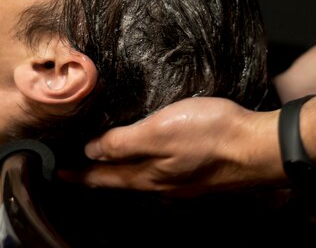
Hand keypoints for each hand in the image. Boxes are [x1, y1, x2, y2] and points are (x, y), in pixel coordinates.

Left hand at [59, 97, 285, 197]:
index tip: (57, 171)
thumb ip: (123, 142)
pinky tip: (147, 158)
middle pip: (118, 181)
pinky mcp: (195, 174)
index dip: (77, 174)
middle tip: (75, 168)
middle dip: (94, 174)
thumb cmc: (211, 135)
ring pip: (138, 179)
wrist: (259, 147)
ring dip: (117, 171)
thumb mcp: (159, 130)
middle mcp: (160, 185)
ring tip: (104, 163)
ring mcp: (179, 183)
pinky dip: (142, 167)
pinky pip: (158, 174)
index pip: (101, 176)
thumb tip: (91, 150)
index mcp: (146, 176)